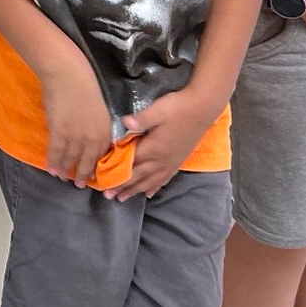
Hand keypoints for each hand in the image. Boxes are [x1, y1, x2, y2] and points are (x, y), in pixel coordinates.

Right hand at [39, 54, 112, 187]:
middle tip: (79, 185)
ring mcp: (75, 137)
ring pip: (70, 159)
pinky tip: (51, 169)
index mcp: (105, 130)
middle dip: (83, 175)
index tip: (93, 175)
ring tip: (62, 177)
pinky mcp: (59, 132)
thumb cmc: (84, 82)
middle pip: (87, 162)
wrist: (67, 72)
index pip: (102, 156)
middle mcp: (93, 138)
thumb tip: (89, 136)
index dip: (95, 167)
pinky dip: (53, 162)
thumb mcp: (99, 107)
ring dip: (65, 170)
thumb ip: (97, 124)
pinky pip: (56, 152)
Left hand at [109, 87, 219, 201]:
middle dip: (121, 187)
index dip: (116, 174)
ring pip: (149, 181)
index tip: (102, 182)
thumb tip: (123, 122)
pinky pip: (163, 179)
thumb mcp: (158, 110)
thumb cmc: (178, 107)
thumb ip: (141, 119)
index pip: (130, 165)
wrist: (203, 109)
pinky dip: (154, 187)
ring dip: (135, 190)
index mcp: (153, 148)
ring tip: (122, 198)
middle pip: (137, 176)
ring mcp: (170, 162)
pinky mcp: (177, 161)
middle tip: (107, 196)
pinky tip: (149, 193)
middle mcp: (161, 160)